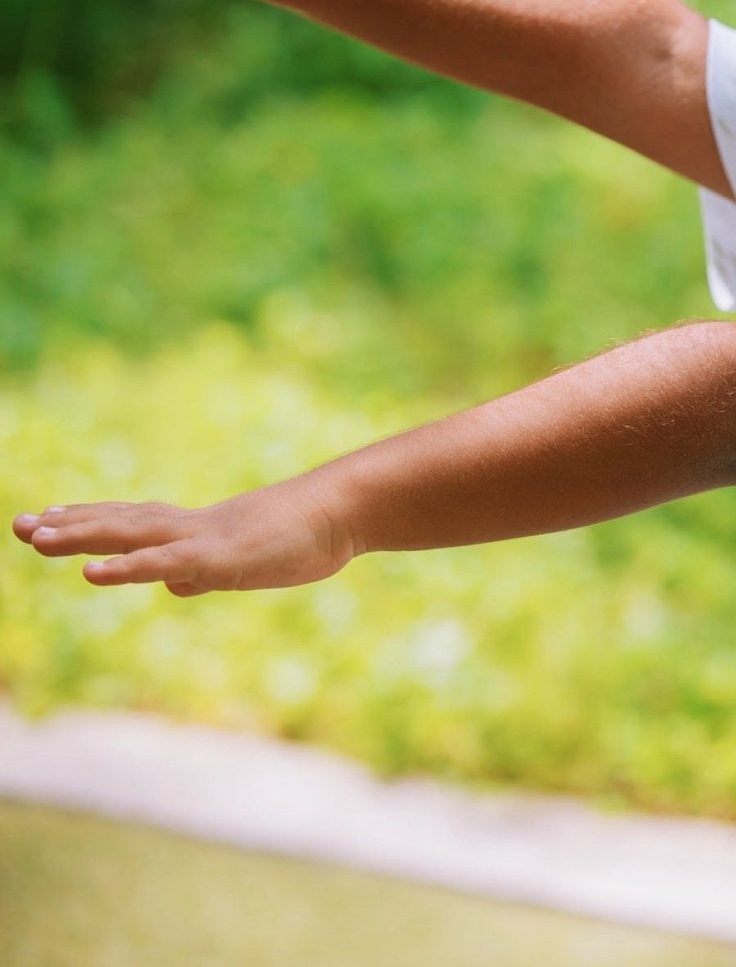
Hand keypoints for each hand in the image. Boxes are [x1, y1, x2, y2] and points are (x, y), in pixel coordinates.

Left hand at [12, 486, 355, 595]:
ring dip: (81, 536)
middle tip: (19, 524)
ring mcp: (201, 540)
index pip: (133, 521)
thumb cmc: (305, 536)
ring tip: (35, 537)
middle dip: (67, 524)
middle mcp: (190, 528)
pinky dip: (125, 568)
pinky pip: (163, 563)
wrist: (342, 512)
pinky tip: (91, 573)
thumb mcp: (247, 561)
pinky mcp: (218, 557)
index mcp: (197, 529)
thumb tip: (173, 585)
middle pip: (119, 522)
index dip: (89, 520)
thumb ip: (205, 571)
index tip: (48, 517)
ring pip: (131, 535)